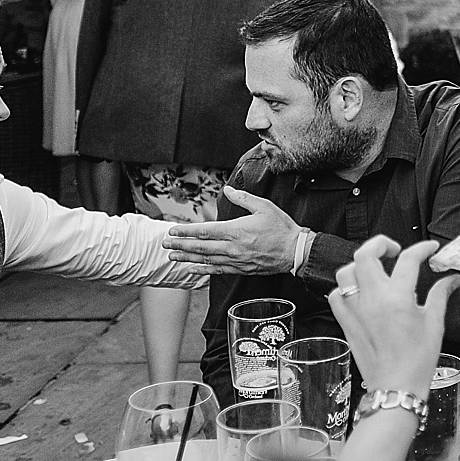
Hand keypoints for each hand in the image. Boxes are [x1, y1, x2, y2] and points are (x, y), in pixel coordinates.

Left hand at [163, 186, 297, 274]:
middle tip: (165, 244)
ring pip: (206, 260)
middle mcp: (233, 247)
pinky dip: (203, 271)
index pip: (205, 231)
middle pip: (200, 248)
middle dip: (180, 245)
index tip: (173, 231)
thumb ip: (243, 198)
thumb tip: (228, 189)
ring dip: (187, 259)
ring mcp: (236, 260)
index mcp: (236, 230)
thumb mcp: (264, 206)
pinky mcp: (241, 269)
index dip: (186, 231)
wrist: (294, 252)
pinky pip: (218, 271)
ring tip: (173, 257)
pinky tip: (193, 270)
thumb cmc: (281, 228)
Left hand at [329, 236, 459, 395]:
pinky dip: (345, 289)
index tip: (430, 249)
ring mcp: (356, 310)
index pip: (409, 259)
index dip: (422, 248)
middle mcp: (373, 300)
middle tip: (394, 249)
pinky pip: (336, 295)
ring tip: (375, 269)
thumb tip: (453, 279)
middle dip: (380, 243)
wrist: (396, 388)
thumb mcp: (435, 323)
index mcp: (399, 298)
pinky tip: (360, 292)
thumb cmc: (417, 361)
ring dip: (360, 265)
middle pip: (365, 254)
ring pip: (346, 272)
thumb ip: (441, 294)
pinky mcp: (346, 322)